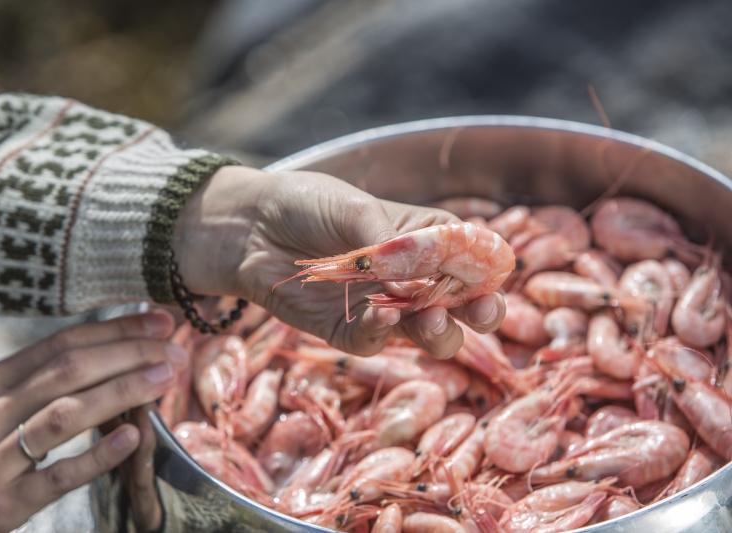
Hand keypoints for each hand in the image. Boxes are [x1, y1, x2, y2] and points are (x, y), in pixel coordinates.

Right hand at [0, 311, 185, 532]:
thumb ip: (27, 379)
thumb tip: (94, 351)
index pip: (62, 344)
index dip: (115, 330)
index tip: (159, 320)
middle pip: (69, 371)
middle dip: (129, 354)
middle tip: (174, 348)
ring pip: (65, 415)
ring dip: (121, 392)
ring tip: (164, 378)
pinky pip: (56, 477)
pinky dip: (96, 456)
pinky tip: (132, 438)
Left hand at [174, 167, 504, 358]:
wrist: (250, 226)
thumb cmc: (308, 203)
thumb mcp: (353, 208)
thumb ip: (389, 245)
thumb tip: (415, 286)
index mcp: (427, 239)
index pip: (474, 261)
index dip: (488, 273)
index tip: (489, 280)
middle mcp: (414, 279)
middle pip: (463, 306)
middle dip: (478, 312)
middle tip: (479, 312)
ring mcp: (384, 307)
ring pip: (429, 334)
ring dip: (437, 331)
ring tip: (431, 319)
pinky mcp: (349, 331)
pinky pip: (375, 342)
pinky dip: (381, 333)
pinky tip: (379, 317)